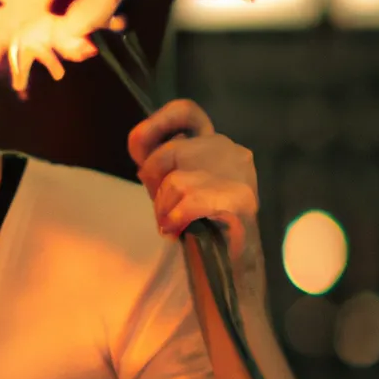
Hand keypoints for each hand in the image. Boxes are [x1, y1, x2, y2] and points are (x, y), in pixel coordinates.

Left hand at [128, 99, 258, 261]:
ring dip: (165, 209)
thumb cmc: (203, 226)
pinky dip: (175, 219)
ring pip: (175, 181)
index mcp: (214, 143)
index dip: (156, 122)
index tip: (138, 147)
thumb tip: (141, 157)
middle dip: (154, 186)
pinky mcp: (240, 198)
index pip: (185, 112)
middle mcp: (229, 149)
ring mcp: (238, 172)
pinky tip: (177, 230)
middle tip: (164, 211)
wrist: (234, 266)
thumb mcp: (177, 188)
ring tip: (175, 224)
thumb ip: (163, 168)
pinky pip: (187, 201)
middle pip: (168, 153)